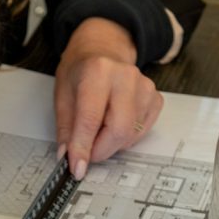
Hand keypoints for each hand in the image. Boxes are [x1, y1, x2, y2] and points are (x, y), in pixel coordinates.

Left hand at [54, 17, 163, 179]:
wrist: (103, 50)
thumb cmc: (81, 72)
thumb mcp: (62, 95)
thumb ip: (66, 129)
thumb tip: (69, 158)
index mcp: (98, 71)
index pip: (91, 119)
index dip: (83, 148)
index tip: (77, 169)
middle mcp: (126, 77)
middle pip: (118, 130)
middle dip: (100, 150)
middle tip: (86, 152)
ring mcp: (145, 87)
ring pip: (130, 135)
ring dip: (110, 144)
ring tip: (98, 129)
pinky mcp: (156, 99)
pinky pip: (141, 132)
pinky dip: (125, 137)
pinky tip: (114, 122)